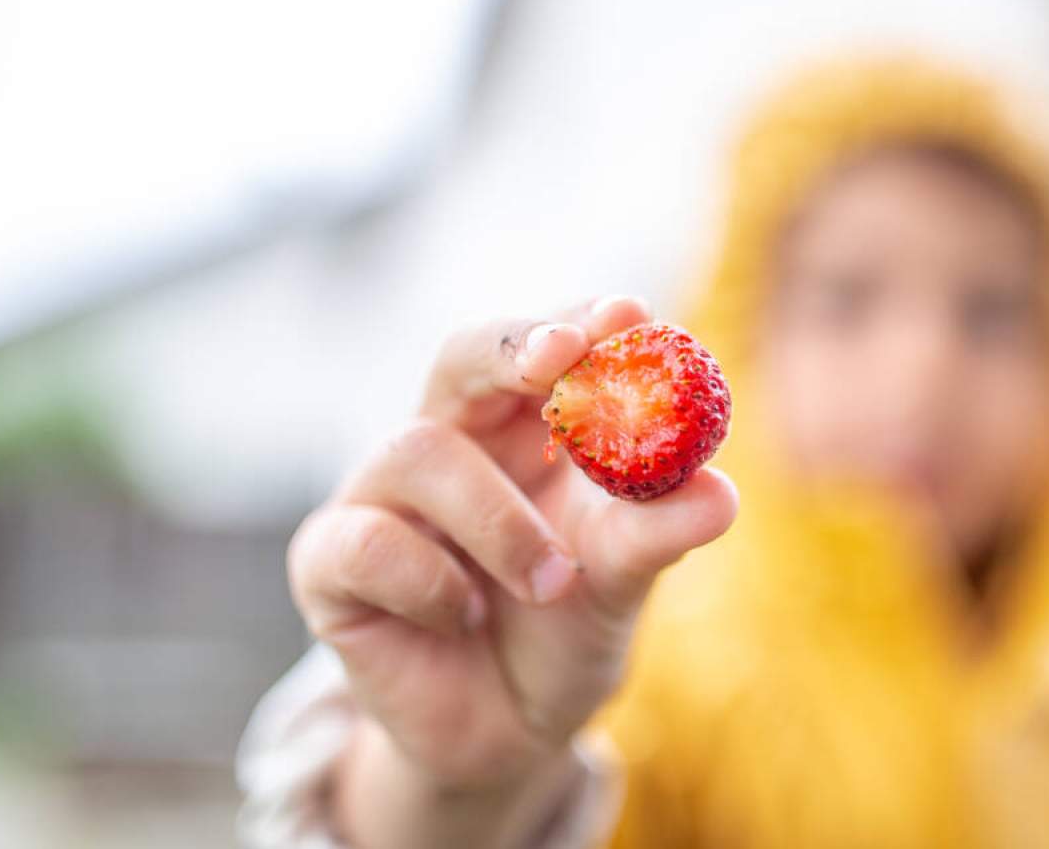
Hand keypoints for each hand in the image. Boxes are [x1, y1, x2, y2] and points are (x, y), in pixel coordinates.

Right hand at [287, 296, 737, 796]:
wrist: (508, 734)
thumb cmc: (566, 628)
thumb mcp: (623, 580)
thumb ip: (659, 532)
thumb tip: (719, 494)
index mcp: (524, 424)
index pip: (546, 344)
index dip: (580, 320)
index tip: (628, 314)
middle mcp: (451, 440)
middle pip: (462, 355)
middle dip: (511, 348)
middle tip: (562, 355)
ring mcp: (382, 495)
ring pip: (418, 450)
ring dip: (499, 517)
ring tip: (553, 581)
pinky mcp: (328, 563)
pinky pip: (367, 542)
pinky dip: (429, 581)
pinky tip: (465, 617)